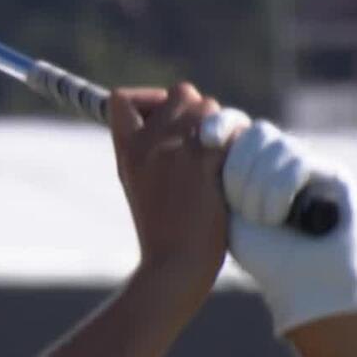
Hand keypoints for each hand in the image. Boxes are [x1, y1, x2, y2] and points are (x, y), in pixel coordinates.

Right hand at [107, 83, 228, 305]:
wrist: (174, 263)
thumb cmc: (160, 231)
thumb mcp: (136, 185)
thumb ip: (146, 151)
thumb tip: (168, 122)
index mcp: (127, 150)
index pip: (123, 99)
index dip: (149, 101)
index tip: (161, 118)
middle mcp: (149, 143)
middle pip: (178, 93)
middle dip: (194, 110)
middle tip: (200, 140)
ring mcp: (178, 150)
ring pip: (207, 105)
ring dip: (218, 122)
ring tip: (216, 154)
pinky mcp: (206, 161)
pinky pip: (227, 128)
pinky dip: (233, 139)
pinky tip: (230, 162)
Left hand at [217, 118, 356, 335]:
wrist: (303, 283)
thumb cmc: (262, 254)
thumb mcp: (226, 214)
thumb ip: (216, 176)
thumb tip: (202, 135)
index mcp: (252, 161)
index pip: (235, 122)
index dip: (221, 124)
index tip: (206, 140)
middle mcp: (282, 156)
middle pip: (253, 132)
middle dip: (239, 172)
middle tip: (242, 211)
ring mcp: (309, 160)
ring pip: (274, 147)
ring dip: (259, 190)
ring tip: (264, 221)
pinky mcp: (332, 171)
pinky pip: (297, 163)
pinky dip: (280, 193)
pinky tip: (282, 218)